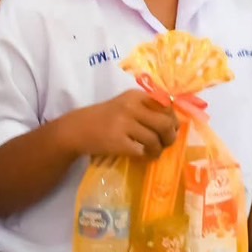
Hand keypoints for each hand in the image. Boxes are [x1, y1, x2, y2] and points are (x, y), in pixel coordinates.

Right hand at [60, 90, 177, 159]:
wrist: (77, 129)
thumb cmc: (105, 118)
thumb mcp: (126, 105)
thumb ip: (147, 108)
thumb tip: (174, 123)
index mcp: (136, 95)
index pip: (167, 106)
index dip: (173, 119)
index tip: (172, 128)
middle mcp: (131, 106)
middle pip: (165, 123)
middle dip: (170, 137)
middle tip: (166, 143)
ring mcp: (124, 124)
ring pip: (155, 139)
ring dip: (158, 150)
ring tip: (154, 152)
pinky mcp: (117, 141)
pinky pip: (141, 151)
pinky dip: (145, 156)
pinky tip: (142, 156)